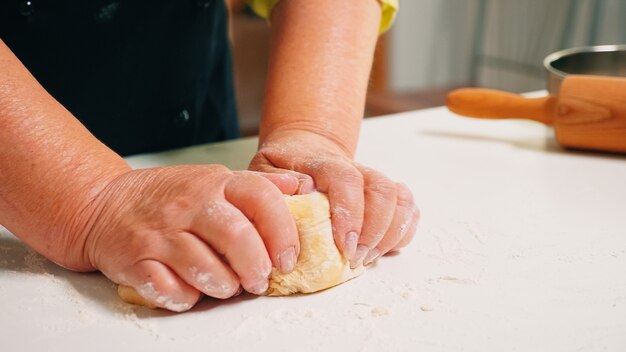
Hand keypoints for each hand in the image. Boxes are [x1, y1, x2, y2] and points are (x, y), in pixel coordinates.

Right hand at [72, 165, 301, 310]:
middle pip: (237, 238)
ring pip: (207, 270)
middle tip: (260, 280)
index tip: (287, 257)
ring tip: (228, 285)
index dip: (283, 232)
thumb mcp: (213, 179)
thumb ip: (257, 185)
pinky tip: (192, 289)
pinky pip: (171, 291)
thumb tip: (301, 186)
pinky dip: (188, 298)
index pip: (261, 198)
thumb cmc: (168, 196)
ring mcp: (161, 234)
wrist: (104, 204)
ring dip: (225, 286)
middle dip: (258, 268)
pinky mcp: (136, 261)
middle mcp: (189, 206)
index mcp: (215, 183)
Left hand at [250, 130, 419, 267]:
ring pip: (399, 197)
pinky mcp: (385, 195)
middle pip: (381, 189)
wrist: (304, 150)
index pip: (345, 178)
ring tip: (368, 258)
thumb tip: (299, 197)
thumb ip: (274, 184)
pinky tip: (385, 248)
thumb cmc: (281, 169)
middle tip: (356, 258)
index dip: (350, 210)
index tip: (345, 243)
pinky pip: (408, 208)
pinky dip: (404, 230)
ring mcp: (372, 181)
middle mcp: (354, 169)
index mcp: (322, 163)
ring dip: (390, 233)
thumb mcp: (264, 171)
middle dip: (374, 230)